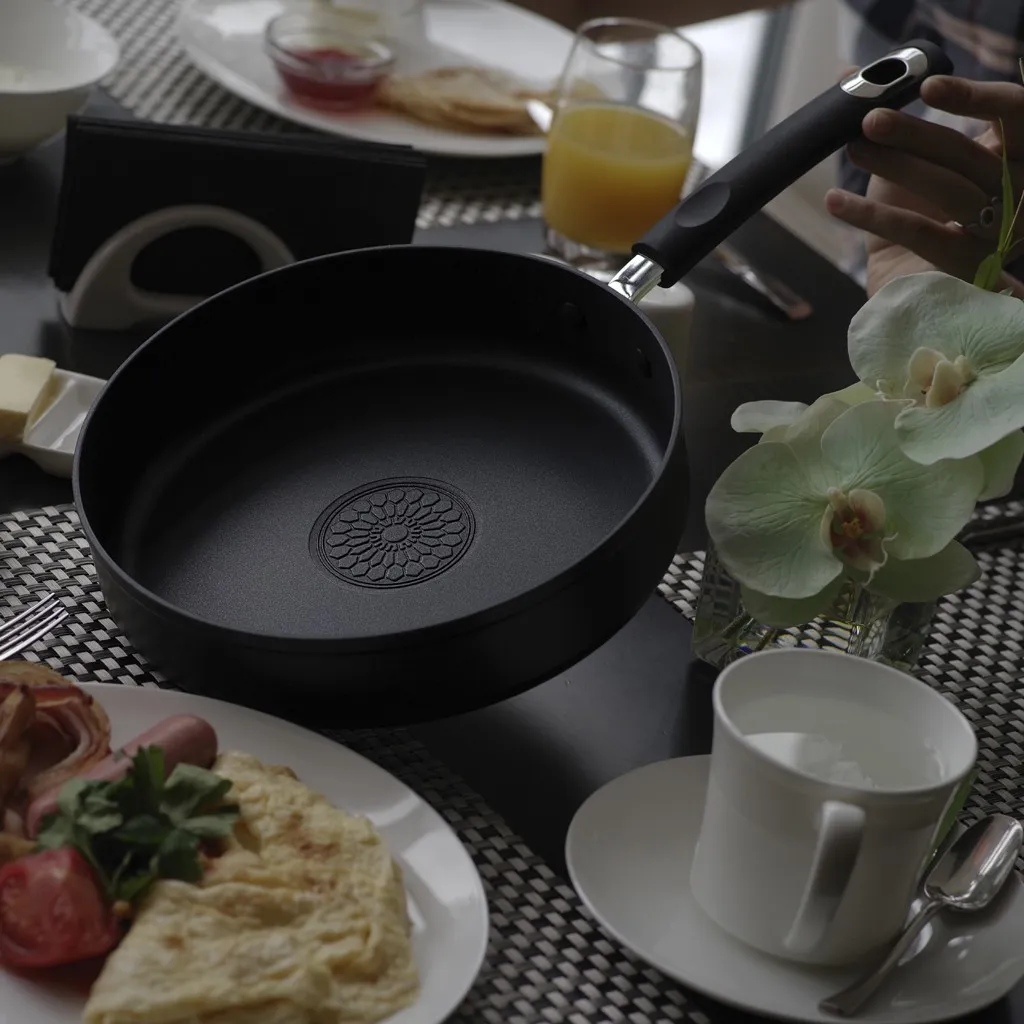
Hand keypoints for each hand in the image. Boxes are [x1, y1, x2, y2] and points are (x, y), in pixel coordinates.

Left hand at [824, 76, 1023, 295]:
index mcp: (1017, 156)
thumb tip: (845, 75)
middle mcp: (1019, 192)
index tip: (926, 87)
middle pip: (969, 154)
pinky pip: (919, 235)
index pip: (1015, 112)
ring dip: (895, 166)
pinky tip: (836, 201)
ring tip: (853, 148)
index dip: (975, 98)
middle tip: (870, 119)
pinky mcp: (967, 266)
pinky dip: (872, 216)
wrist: (909, 288)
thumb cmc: (916, 215)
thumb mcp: (909, 160)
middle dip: (916, 133)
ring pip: (949, 191)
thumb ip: (891, 118)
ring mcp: (998, 232)